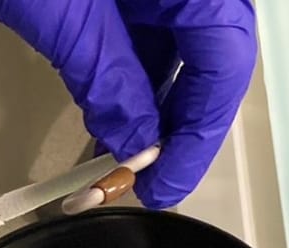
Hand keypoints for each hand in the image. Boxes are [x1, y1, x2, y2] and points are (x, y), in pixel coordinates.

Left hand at [0, 0, 256, 207]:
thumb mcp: (64, 14)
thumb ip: (106, 78)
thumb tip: (135, 146)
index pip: (224, 60)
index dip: (198, 132)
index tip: (164, 187)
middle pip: (212, 61)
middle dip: (179, 130)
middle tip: (143, 189)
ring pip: (183, 55)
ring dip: (156, 114)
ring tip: (120, 168)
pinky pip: (152, 41)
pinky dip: (135, 85)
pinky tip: (113, 125)